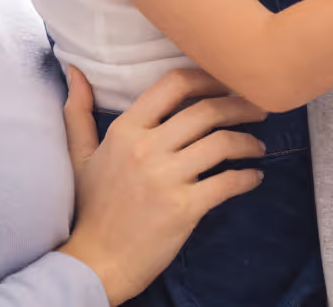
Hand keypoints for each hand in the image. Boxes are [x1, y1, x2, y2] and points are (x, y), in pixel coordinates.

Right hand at [60, 66, 266, 305]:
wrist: (96, 263)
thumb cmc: (92, 206)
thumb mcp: (81, 154)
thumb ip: (79, 110)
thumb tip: (74, 69)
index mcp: (126, 129)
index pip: (174, 84)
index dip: (207, 78)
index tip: (226, 82)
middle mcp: (147, 147)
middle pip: (206, 111)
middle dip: (238, 106)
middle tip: (258, 109)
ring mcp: (166, 178)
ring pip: (221, 143)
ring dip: (247, 141)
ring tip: (258, 145)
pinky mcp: (183, 208)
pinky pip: (226, 183)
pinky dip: (247, 178)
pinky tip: (254, 177)